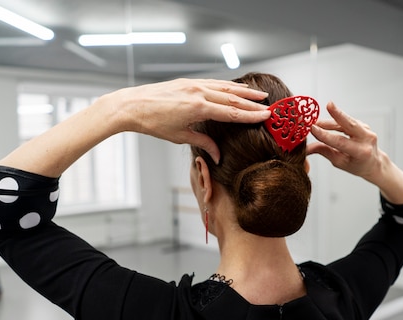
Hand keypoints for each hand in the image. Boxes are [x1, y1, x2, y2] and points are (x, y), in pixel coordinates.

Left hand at [116, 78, 270, 162]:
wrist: (132, 105)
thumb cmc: (154, 123)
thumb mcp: (180, 136)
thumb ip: (203, 143)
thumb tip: (219, 155)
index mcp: (198, 108)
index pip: (232, 112)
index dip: (251, 115)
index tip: (266, 116)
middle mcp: (199, 93)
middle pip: (233, 98)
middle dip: (252, 103)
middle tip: (270, 107)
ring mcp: (194, 85)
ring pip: (225, 87)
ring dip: (243, 92)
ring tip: (259, 95)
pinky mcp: (188, 81)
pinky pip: (213, 83)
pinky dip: (227, 85)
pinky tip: (236, 88)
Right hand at [307, 101, 402, 202]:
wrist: (374, 163)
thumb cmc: (357, 165)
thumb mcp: (340, 162)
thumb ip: (324, 151)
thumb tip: (307, 148)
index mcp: (361, 152)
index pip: (340, 142)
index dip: (325, 135)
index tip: (312, 129)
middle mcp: (367, 139)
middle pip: (350, 124)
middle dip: (338, 114)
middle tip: (328, 105)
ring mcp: (367, 130)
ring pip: (347, 121)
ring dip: (331, 118)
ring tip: (316, 121)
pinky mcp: (363, 125)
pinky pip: (348, 121)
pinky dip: (336, 120)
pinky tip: (324, 123)